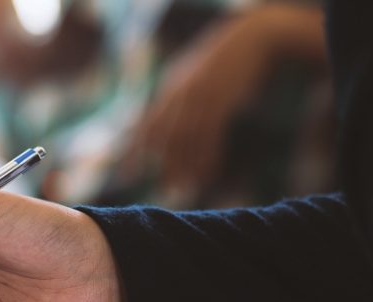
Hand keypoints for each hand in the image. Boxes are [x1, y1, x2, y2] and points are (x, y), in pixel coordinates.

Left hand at [124, 4, 324, 204]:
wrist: (247, 42)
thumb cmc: (216, 63)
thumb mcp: (187, 76)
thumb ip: (171, 99)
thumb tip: (152, 121)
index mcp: (168, 90)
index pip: (146, 125)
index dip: (134, 149)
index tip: (126, 171)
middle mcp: (180, 96)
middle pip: (166, 137)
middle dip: (165, 164)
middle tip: (165, 188)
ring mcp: (200, 99)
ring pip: (188, 140)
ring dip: (186, 166)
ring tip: (184, 187)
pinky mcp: (222, 102)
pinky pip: (211, 136)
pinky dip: (207, 157)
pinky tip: (206, 173)